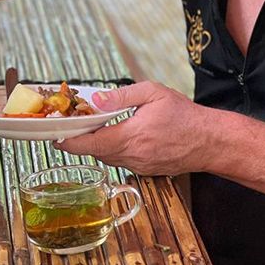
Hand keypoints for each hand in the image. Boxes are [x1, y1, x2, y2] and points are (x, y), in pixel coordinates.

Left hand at [53, 81, 216, 174]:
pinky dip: (113, 150)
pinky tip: (116, 136)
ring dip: (97, 144)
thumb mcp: (153, 93)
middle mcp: (132, 156)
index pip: (90, 143)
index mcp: (131, 136)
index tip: (54, 135)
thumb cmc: (185, 115)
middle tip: (70, 125)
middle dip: (80, 140)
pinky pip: (121, 161)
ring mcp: (139, 166)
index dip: (69, 140)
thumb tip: (96, 98)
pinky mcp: (145, 170)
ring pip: (107, 157)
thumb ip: (121, 96)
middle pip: (95, 151)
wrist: (210, 141)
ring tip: (91, 128)